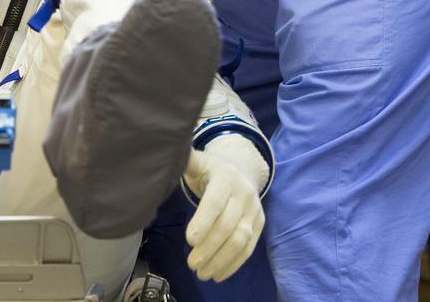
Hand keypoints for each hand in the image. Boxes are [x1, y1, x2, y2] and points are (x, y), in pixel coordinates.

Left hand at [183, 136, 266, 281]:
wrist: (241, 169)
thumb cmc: (211, 170)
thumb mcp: (198, 161)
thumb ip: (185, 161)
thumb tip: (170, 154)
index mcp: (225, 176)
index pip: (215, 202)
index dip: (203, 221)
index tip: (189, 240)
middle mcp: (244, 193)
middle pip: (227, 225)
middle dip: (209, 247)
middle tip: (191, 264)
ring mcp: (254, 210)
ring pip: (240, 239)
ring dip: (221, 260)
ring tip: (202, 273)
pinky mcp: (259, 224)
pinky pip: (249, 248)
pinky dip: (234, 264)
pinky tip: (218, 274)